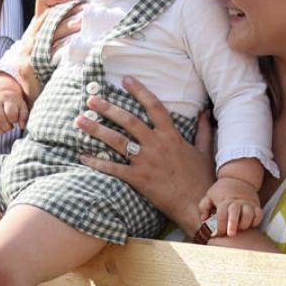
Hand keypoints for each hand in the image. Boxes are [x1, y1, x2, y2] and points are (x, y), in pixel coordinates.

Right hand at [0, 78, 27, 135]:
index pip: (10, 113)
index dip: (13, 120)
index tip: (15, 120)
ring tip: (3, 129)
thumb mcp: (22, 106)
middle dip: (6, 127)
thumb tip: (22, 126)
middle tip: (9, 127)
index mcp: (7, 100)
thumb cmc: (13, 103)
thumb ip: (24, 116)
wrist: (0, 94)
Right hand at [14, 0, 81, 97]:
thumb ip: (62, 34)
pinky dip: (60, 47)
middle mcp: (30, 38)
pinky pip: (46, 53)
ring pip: (47, 32)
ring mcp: (28, 52)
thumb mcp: (52, 49)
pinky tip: (73, 45)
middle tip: (85, 8)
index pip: (42, 2)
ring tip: (82, 24)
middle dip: (67, 10)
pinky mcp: (29, 66)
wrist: (31, 97)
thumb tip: (85, 18)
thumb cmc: (46, 73)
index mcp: (36, 30)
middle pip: (47, 16)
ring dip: (66, 26)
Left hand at [73, 75, 213, 234]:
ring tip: (79, 121)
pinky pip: (113, 168)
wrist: (197, 205)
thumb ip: (204, 130)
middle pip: (129, 121)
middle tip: (91, 99)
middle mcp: (156, 145)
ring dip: (96, 130)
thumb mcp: (204, 151)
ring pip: (117, 141)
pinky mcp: (139, 179)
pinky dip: (97, 162)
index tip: (125, 79)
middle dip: (108, 108)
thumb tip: (207, 112)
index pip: (154, 106)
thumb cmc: (202, 179)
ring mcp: (146, 161)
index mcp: (171, 135)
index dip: (140, 91)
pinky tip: (82, 156)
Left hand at [199, 177, 261, 237]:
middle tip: (231, 234)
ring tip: (240, 229)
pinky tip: (249, 224)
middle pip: (235, 213)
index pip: (221, 214)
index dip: (220, 225)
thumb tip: (203, 219)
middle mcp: (236, 202)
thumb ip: (204, 207)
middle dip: (233, 224)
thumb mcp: (210, 195)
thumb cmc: (222, 190)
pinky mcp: (256, 205)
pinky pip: (259, 215)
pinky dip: (256, 221)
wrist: (238, 178)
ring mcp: (247, 203)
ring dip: (245, 224)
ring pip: (249, 214)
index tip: (220, 233)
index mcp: (224, 200)